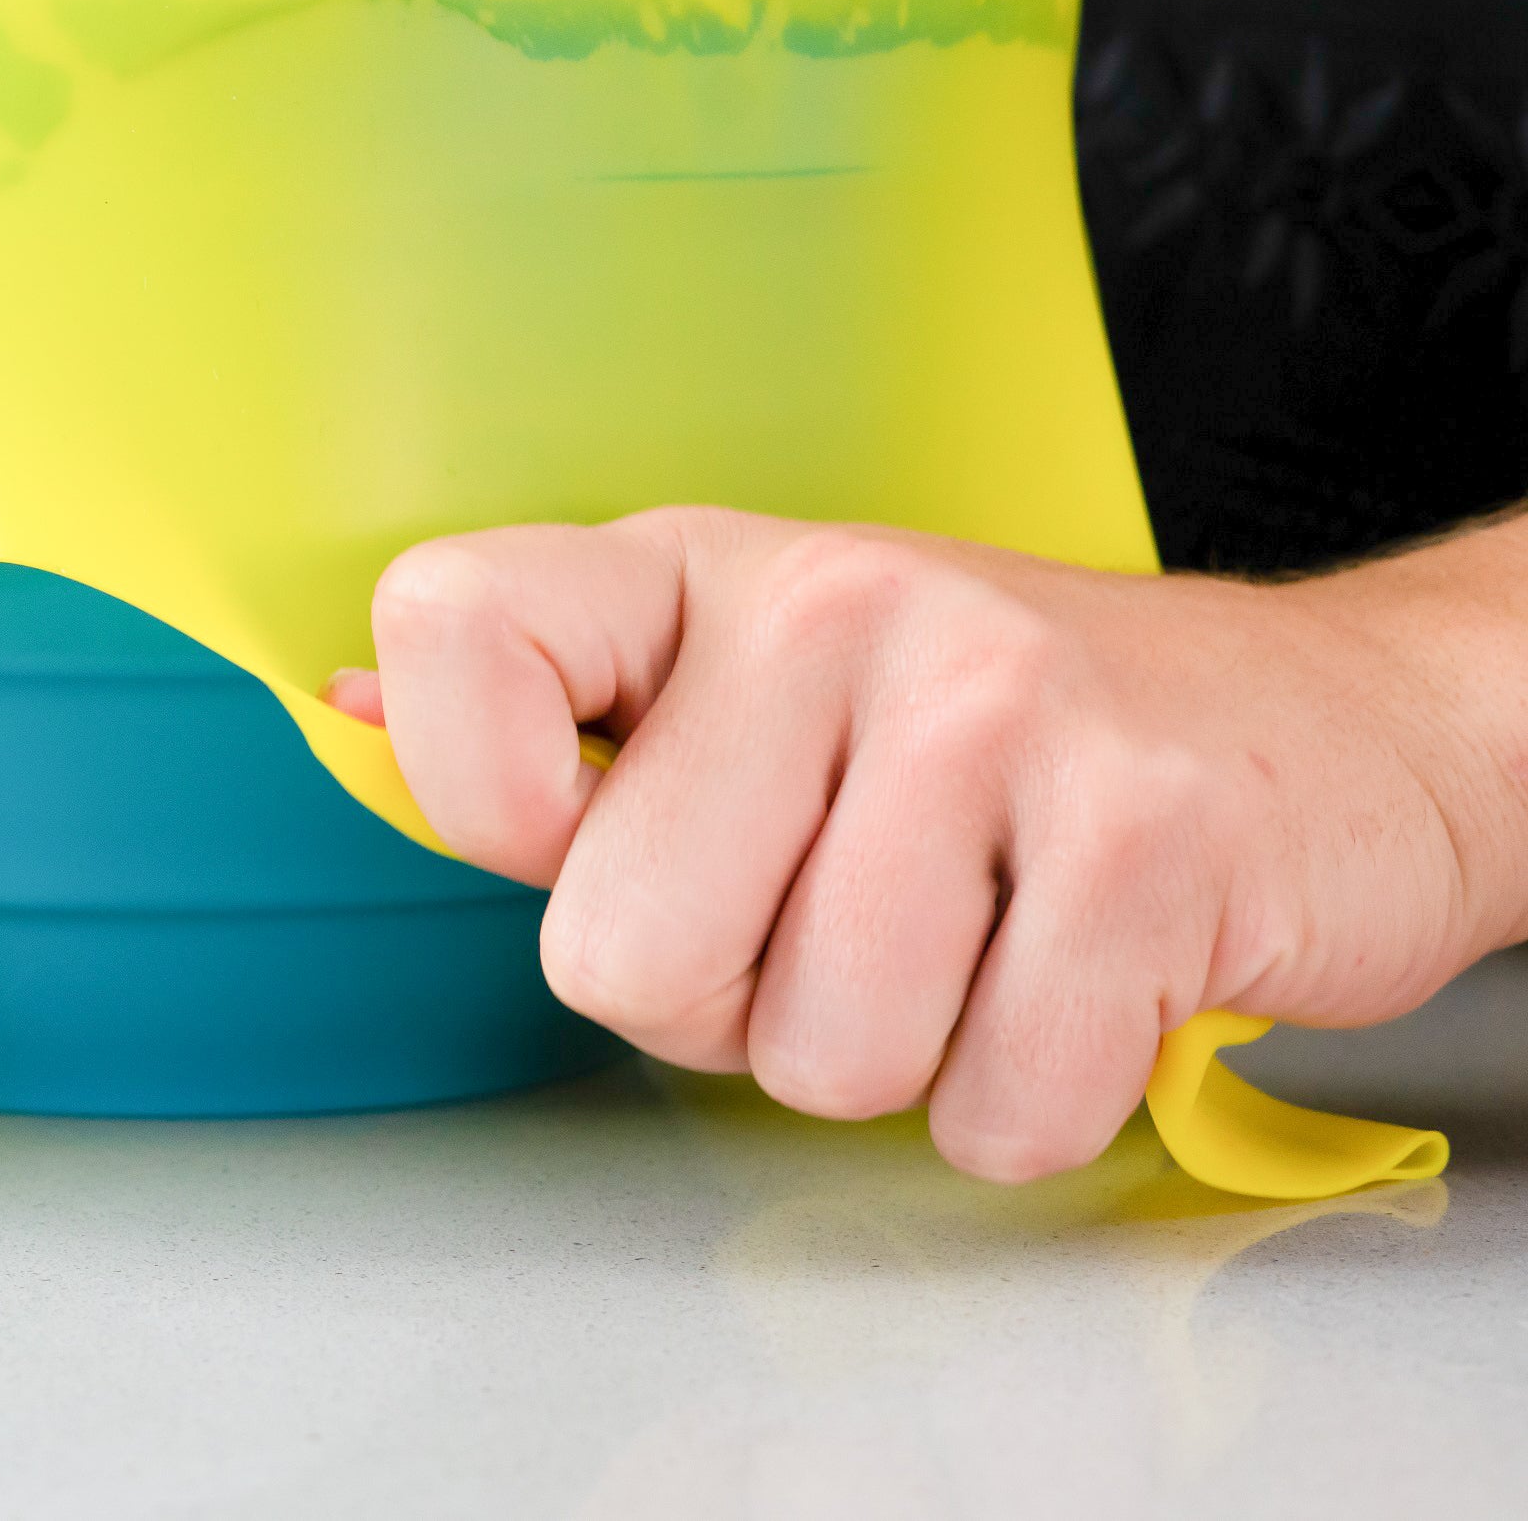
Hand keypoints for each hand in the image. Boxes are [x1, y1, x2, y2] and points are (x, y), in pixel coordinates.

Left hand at [332, 507, 1527, 1180]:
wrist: (1331, 727)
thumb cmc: (992, 732)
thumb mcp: (755, 674)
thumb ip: (567, 714)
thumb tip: (345, 709)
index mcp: (694, 571)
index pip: (452, 629)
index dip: (474, 792)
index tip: (571, 830)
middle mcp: (832, 605)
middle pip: (625, 953)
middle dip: (720, 1005)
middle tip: (828, 928)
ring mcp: (997, 711)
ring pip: (816, 1056)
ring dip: (892, 1056)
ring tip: (970, 939)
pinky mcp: (1148, 840)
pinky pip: (992, 1105)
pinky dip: (1027, 1096)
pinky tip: (1070, 979)